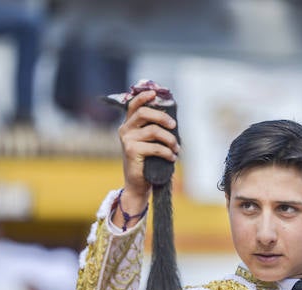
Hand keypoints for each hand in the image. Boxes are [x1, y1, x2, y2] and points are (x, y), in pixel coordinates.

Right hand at [117, 90, 180, 213]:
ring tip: (176, 149)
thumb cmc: (147, 162)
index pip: (134, 105)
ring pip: (154, 131)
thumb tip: (172, 120)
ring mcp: (127, 140)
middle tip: (174, 126)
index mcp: (129, 124)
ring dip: (170, 140)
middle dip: (163, 117)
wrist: (138, 184)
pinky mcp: (131, 151)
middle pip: (145, 113)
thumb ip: (155, 129)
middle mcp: (125, 129)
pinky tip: (172, 158)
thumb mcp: (150, 142)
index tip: (154, 93)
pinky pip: (156, 147)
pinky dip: (168, 152)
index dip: (143, 96)